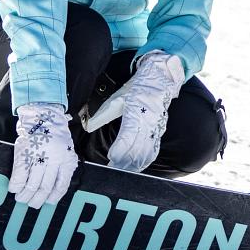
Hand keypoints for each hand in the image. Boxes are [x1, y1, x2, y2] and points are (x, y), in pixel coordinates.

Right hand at [10, 103, 76, 207]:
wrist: (42, 115)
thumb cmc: (54, 134)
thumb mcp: (65, 150)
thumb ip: (62, 167)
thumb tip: (55, 189)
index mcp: (66, 159)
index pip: (61, 185)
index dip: (54, 197)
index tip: (48, 202)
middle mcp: (53, 160)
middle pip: (45, 187)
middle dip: (37, 200)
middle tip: (32, 203)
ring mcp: (38, 157)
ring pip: (32, 184)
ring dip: (25, 195)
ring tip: (22, 198)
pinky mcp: (24, 154)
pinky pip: (19, 175)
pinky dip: (16, 185)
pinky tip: (14, 189)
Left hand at [84, 51, 185, 171]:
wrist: (160, 79)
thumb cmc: (137, 88)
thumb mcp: (117, 98)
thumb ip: (103, 114)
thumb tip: (88, 126)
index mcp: (135, 113)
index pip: (127, 138)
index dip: (119, 151)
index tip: (110, 159)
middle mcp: (148, 122)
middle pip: (137, 149)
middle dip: (125, 162)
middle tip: (113, 168)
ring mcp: (156, 128)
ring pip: (146, 152)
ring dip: (134, 164)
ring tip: (123, 170)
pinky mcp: (160, 130)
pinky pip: (154, 149)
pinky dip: (145, 160)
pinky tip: (138, 166)